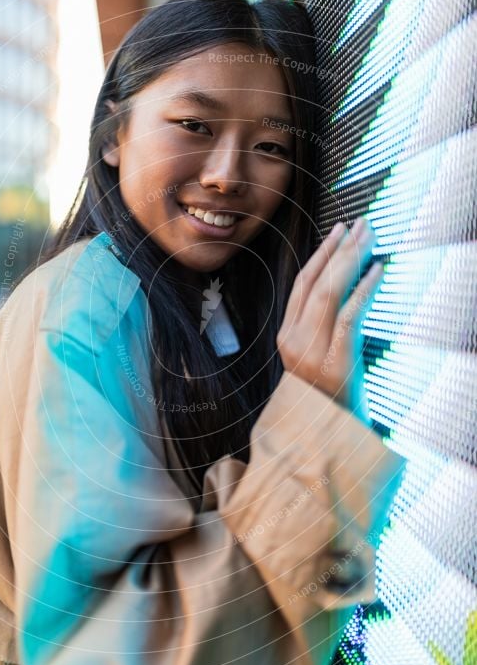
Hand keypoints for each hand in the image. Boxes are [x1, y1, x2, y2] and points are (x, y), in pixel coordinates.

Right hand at [276, 217, 383, 424]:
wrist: (328, 440)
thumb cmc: (327, 399)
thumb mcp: (314, 360)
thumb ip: (316, 329)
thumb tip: (337, 288)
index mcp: (286, 337)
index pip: (302, 284)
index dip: (321, 254)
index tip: (339, 230)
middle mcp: (293, 341)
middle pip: (316, 282)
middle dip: (340, 248)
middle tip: (361, 223)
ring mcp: (312, 352)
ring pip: (330, 293)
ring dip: (353, 260)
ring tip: (370, 237)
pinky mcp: (335, 362)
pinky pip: (349, 316)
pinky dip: (364, 289)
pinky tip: (378, 269)